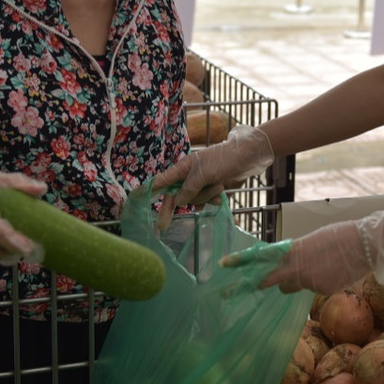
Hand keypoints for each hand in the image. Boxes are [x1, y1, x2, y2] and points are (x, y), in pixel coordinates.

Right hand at [152, 125, 273, 230]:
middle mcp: (190, 174)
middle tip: (161, 227)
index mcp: (184, 167)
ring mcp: (202, 181)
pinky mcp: (213, 186)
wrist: (249, 156)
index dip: (149, 190)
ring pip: (194, 198)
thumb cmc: (224, 160)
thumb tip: (177, 201)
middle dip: (172, 208)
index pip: (162, 180)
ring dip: (206, 196)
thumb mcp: (203, 174)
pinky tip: (221, 195)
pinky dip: (213, 198)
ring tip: (218, 184)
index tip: (134, 198)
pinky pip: (206, 199)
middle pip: (176, 194)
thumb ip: (189, 189)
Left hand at [220, 209, 383, 293]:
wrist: (365, 243)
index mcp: (293, 249)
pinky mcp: (322, 291)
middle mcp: (297, 267)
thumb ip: (297, 254)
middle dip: (252, 285)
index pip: (261, 256)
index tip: (223, 264)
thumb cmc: (340, 235)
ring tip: (319, 266)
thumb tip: (290, 267)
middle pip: (269, 280)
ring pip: (293, 286)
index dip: (241, 260)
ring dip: (297, 280)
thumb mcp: (313, 241)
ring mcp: (309, 281)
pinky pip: (313, 289)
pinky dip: (319, 282)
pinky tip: (334, 271)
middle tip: (229, 294)